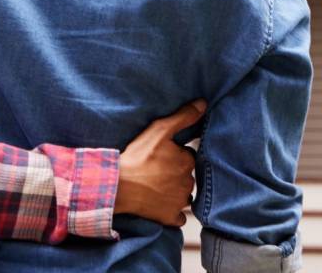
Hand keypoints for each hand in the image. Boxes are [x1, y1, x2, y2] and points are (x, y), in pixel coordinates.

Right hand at [115, 99, 205, 227]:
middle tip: (156, 170)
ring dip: (175, 191)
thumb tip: (203, 104)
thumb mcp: (159, 130)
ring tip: (156, 186)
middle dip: (176, 173)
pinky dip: (172, 211)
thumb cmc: (137, 157)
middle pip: (186, 176)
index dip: (175, 155)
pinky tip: (160, 204)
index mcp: (187, 162)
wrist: (118, 186)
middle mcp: (188, 183)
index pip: (187, 156)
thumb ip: (183, 117)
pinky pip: (178, 216)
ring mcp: (179, 202)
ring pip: (183, 195)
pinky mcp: (170, 217)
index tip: (161, 155)